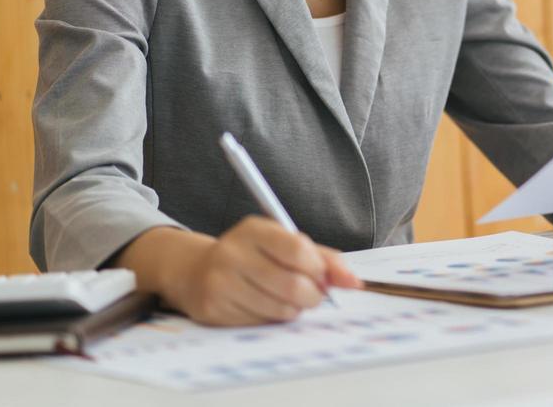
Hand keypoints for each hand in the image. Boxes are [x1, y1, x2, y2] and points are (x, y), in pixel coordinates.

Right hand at [171, 216, 360, 325]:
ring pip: (279, 308)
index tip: (323, 276)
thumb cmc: (253, 256)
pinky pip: (260, 322)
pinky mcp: (214, 309)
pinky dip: (272, 318)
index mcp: (254, 229)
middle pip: (292, 284)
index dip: (319, 269)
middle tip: (313, 294)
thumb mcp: (283, 243)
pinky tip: (264, 305)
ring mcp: (220, 282)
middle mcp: (233, 253)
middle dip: (313, 295)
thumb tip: (354, 282)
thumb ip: (322, 258)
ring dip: (294, 309)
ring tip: (288, 299)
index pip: (298, 250)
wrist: (198, 270)